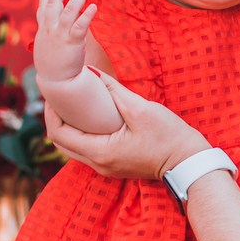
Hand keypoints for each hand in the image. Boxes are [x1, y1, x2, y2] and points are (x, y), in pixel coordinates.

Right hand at [33, 0, 95, 87]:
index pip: (43, 7)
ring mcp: (60, 35)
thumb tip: (53, 28)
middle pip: (54, 3)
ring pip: (68, 11)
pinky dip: (87, 15)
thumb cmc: (53, 66)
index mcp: (43, 30)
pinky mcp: (72, 42)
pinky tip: (93, 6)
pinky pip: (80, 26)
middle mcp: (50, 29)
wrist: (56, 82)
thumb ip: (49, 35)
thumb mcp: (46, 47)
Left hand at [43, 76, 209, 180]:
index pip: (59, 134)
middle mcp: (98, 164)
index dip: (50, 113)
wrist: (189, 163)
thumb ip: (114, 90)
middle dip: (56, 119)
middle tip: (59, 98)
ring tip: (73, 105)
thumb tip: (91, 72)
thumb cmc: (169, 137)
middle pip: (62, 143)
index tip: (53, 94)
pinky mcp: (115, 166)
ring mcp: (106, 168)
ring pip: (74, 148)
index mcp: (100, 152)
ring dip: (69, 127)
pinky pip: (88, 150)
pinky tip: (91, 118)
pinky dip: (83, 134)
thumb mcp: (141, 109)